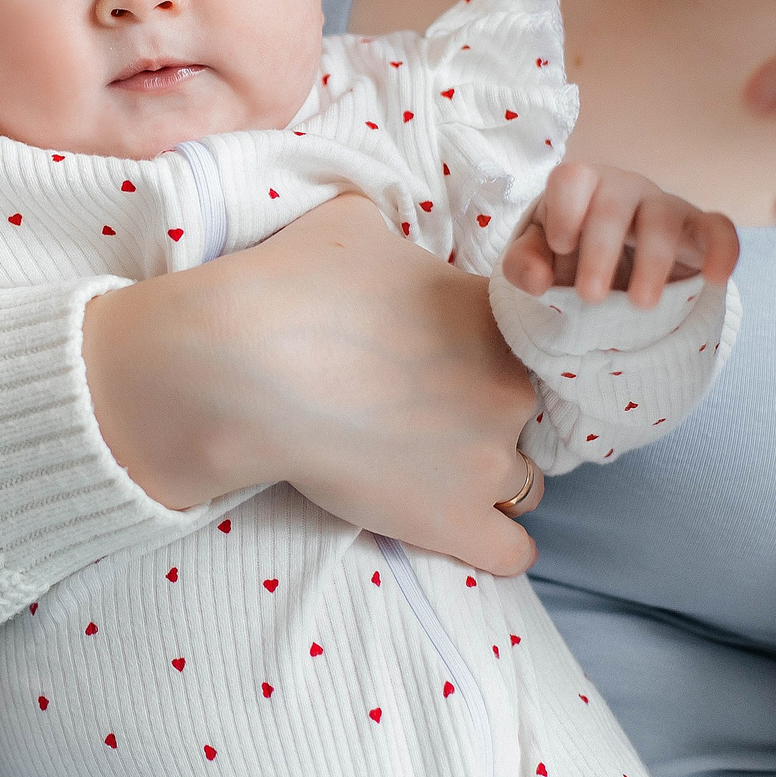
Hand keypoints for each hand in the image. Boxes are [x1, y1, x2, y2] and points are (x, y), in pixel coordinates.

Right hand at [83, 195, 545, 572]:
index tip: (442, 366)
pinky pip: (512, 554)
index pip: (524, 342)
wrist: (247, 366)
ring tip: (437, 475)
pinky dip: (494, 546)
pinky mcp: (455, 521)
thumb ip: (386, 230)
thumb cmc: (291, 286)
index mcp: (491, 316)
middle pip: (528, 412)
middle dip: (486, 416)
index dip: (483, 357)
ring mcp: (488, 459)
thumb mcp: (347, 223)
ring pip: (528, 483)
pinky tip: (464, 532)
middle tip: (426, 417)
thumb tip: (379, 227)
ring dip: (491, 479)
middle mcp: (509, 387)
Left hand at [502, 162, 740, 306]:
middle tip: (590, 297)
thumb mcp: (538, 262)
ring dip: (652, 262)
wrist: (613, 278)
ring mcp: (664, 208)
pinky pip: (719, 228)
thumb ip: (523, 264)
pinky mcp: (699, 232)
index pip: (573, 178)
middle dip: (600, 251)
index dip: (565, 209)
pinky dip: (722, 249)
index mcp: (581, 189)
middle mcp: (624, 190)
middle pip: (614, 205)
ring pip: (664, 219)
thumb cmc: (570, 260)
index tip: (560, 247)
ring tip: (640, 304)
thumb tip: (536, 279)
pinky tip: (715, 278)